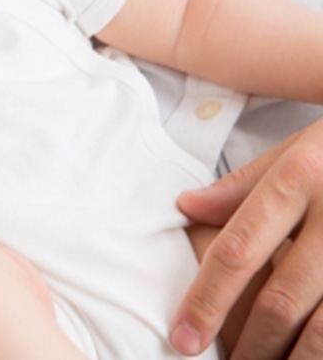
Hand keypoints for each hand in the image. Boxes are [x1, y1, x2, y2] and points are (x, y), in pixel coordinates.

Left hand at [171, 120, 322, 357]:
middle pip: (281, 298)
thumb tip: (187, 207)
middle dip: (249, 343)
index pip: (239, 249)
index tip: (183, 337)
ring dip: (293, 358)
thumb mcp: (296, 150)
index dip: (206, 299)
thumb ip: (242, 185)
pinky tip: (307, 355)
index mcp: (299, 179)